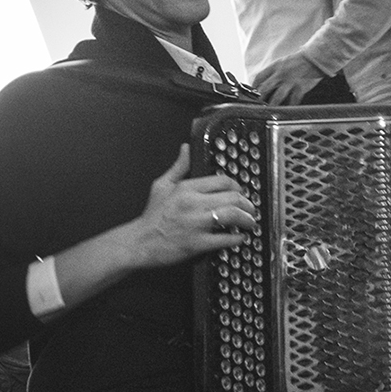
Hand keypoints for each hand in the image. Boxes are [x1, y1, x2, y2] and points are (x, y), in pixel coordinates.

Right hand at [134, 145, 259, 267]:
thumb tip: (187, 148)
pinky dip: (237, 238)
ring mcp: (196, 224)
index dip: (237, 186)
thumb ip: (179, 167)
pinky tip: (240, 238)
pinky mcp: (197, 243)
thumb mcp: (162, 185)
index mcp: (186, 188)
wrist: (139, 242)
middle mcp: (193, 203)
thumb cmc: (152, 216)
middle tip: (251, 209)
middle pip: (232, 198)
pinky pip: (225, 239)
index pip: (223, 181)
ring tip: (250, 222)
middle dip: (247, 204)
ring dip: (247, 219)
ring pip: (232, 216)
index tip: (240, 192)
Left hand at [253, 52, 327, 105]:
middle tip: (257, 104)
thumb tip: (267, 81)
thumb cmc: (300, 60)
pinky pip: (294, 99)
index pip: (260, 76)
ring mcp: (290, 81)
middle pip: (266, 87)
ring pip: (278, 95)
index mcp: (276, 66)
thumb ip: (276, 71)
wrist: (315, 58)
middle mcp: (281, 73)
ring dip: (273, 104)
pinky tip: (288, 109)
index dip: (254, 85)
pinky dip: (290, 105)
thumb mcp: (284, 62)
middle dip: (260, 97)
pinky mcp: (300, 86)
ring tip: (270, 110)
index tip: (253, 92)